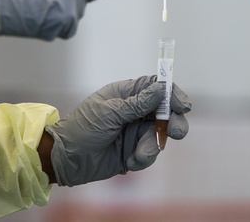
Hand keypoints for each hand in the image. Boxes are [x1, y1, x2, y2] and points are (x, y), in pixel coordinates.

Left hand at [45, 75, 190, 186]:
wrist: (67, 159)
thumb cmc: (82, 128)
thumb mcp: (109, 113)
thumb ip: (137, 104)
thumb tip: (161, 89)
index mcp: (126, 94)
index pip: (156, 87)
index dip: (172, 94)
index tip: (183, 106)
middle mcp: (134, 111)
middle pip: (166, 112)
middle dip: (174, 123)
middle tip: (175, 133)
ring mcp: (135, 131)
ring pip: (159, 136)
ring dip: (151, 147)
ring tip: (138, 157)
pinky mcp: (134, 151)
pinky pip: (150, 154)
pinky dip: (142, 159)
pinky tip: (128, 162)